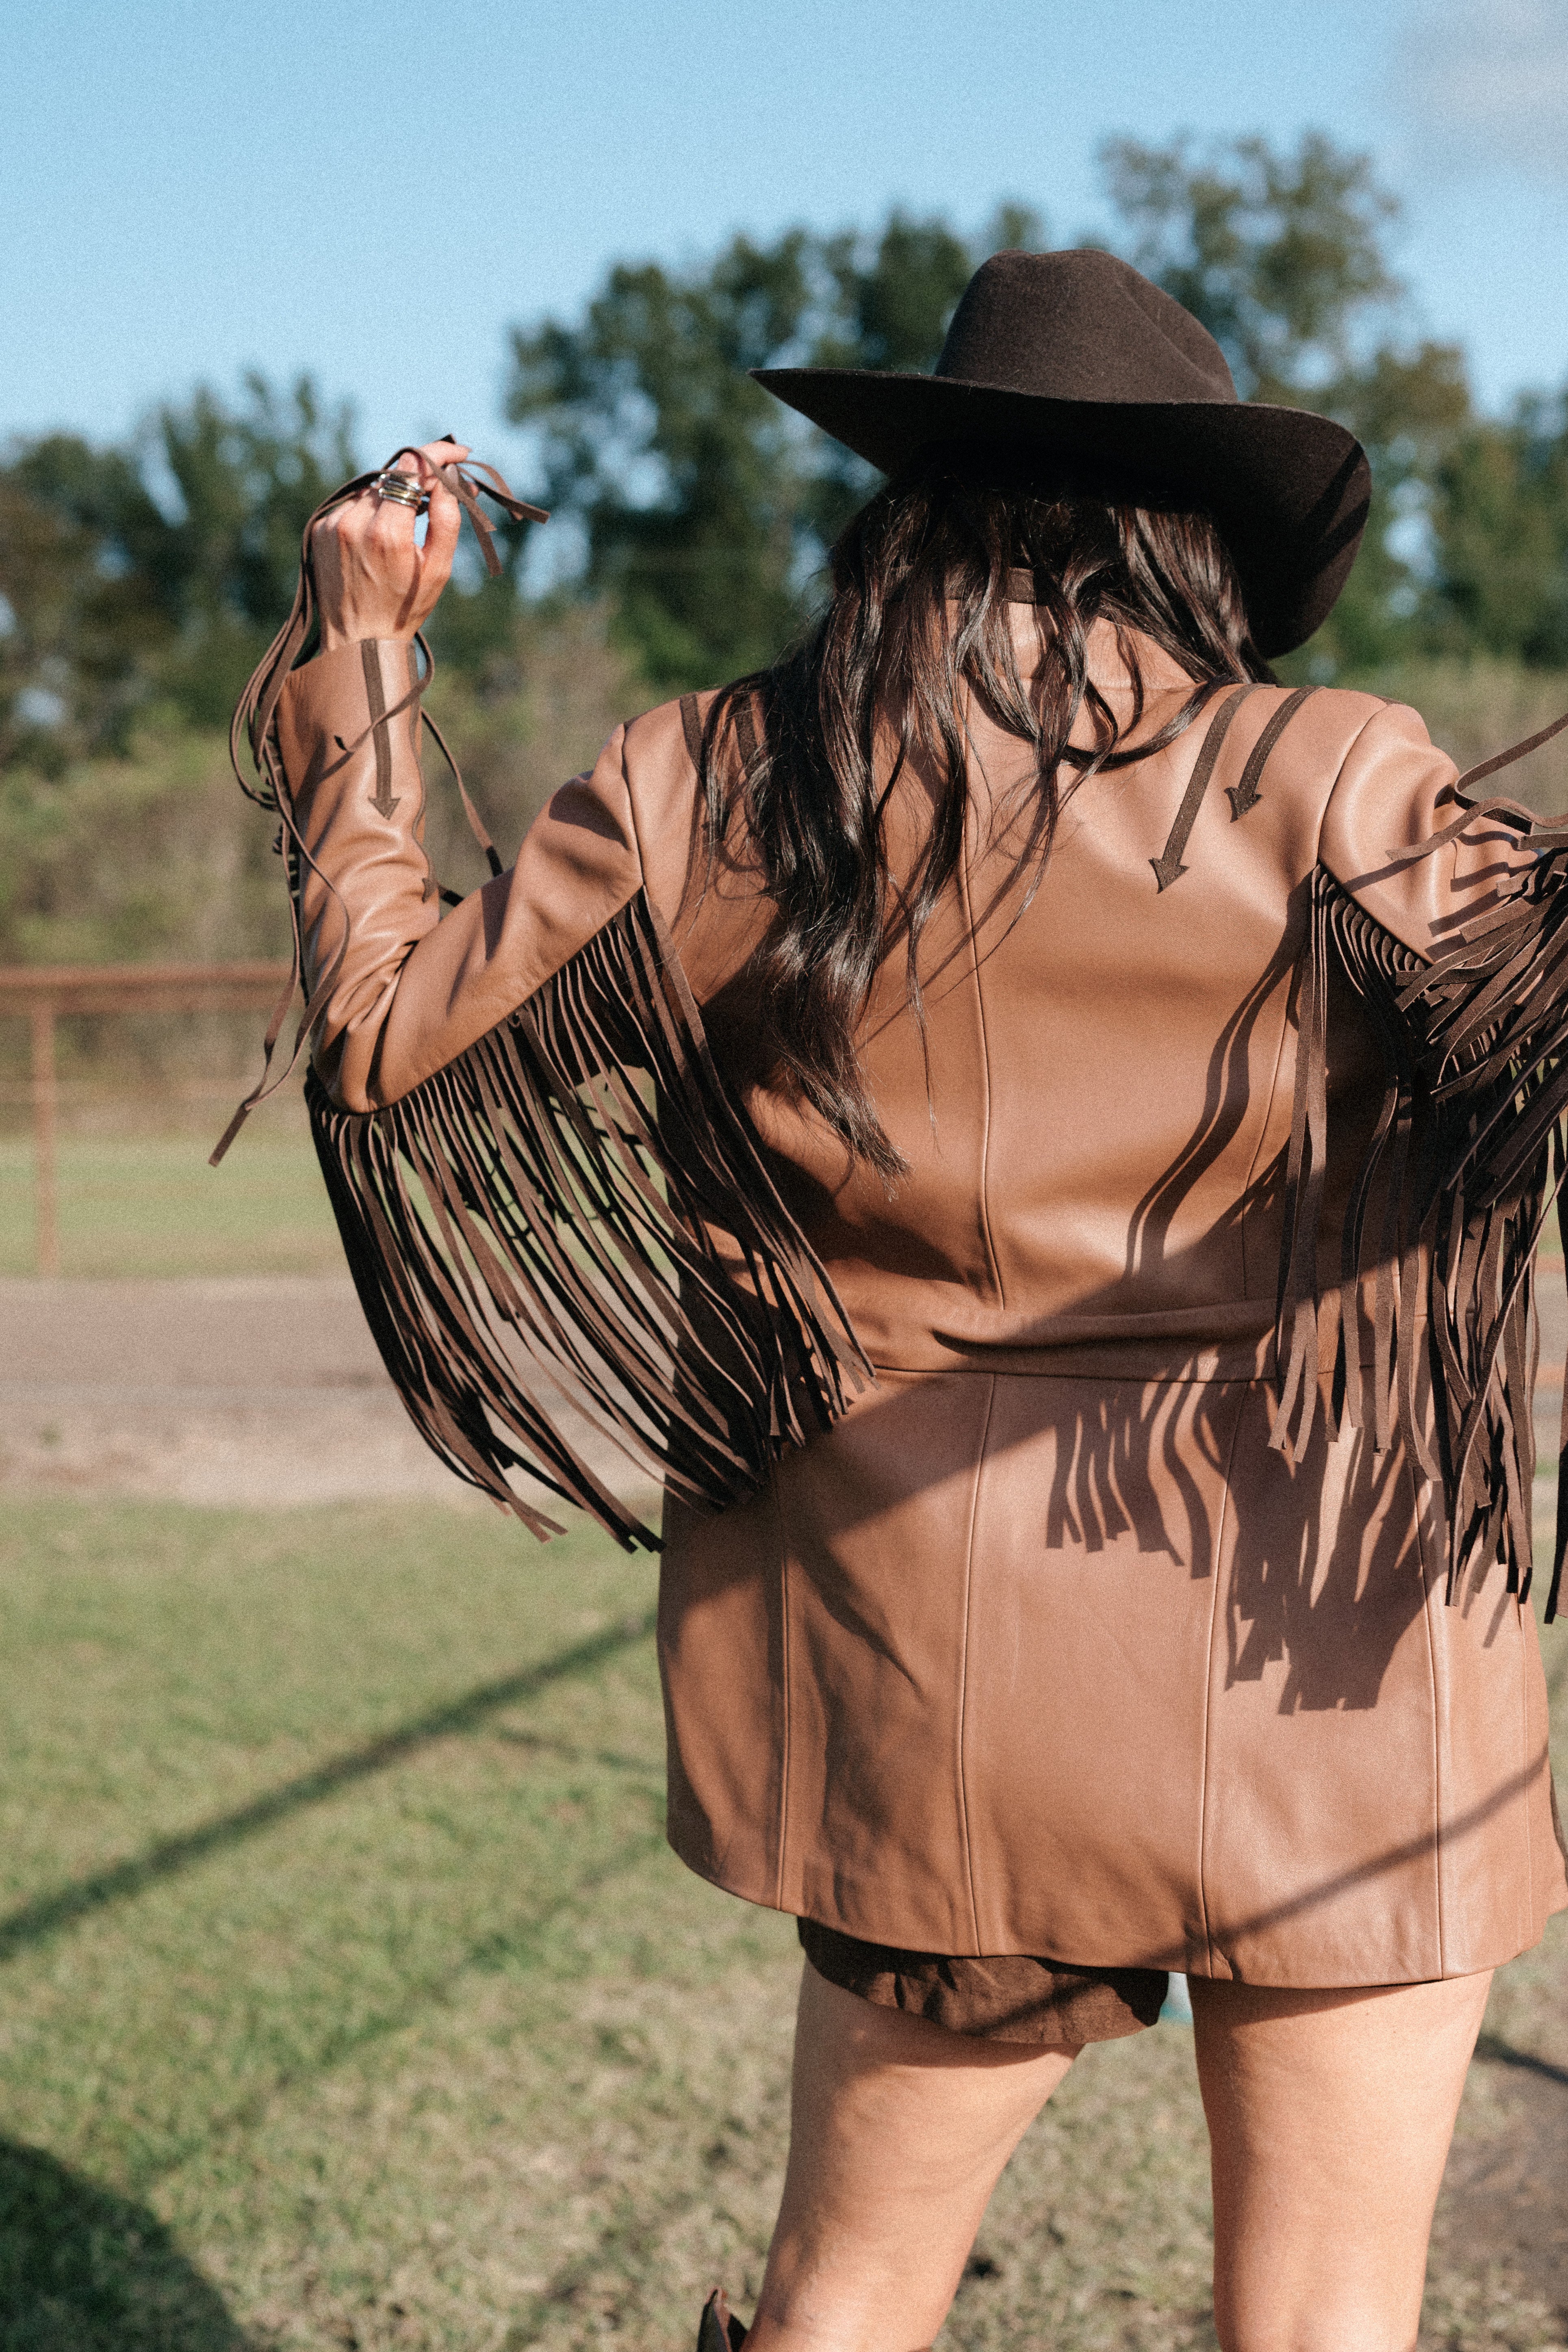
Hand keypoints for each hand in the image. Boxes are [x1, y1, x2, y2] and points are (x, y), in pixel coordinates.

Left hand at [313, 438, 468, 649]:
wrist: (357, 641)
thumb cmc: (405, 608)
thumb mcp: (438, 571)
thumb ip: (445, 520)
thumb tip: (448, 479)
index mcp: (387, 534)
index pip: (411, 469)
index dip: (437, 454)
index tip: (458, 452)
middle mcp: (354, 523)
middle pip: (392, 475)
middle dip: (420, 475)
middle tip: (442, 485)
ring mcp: (333, 525)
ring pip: (373, 489)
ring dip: (395, 493)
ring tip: (412, 517)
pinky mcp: (321, 528)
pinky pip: (354, 505)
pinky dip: (373, 509)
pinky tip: (383, 534)